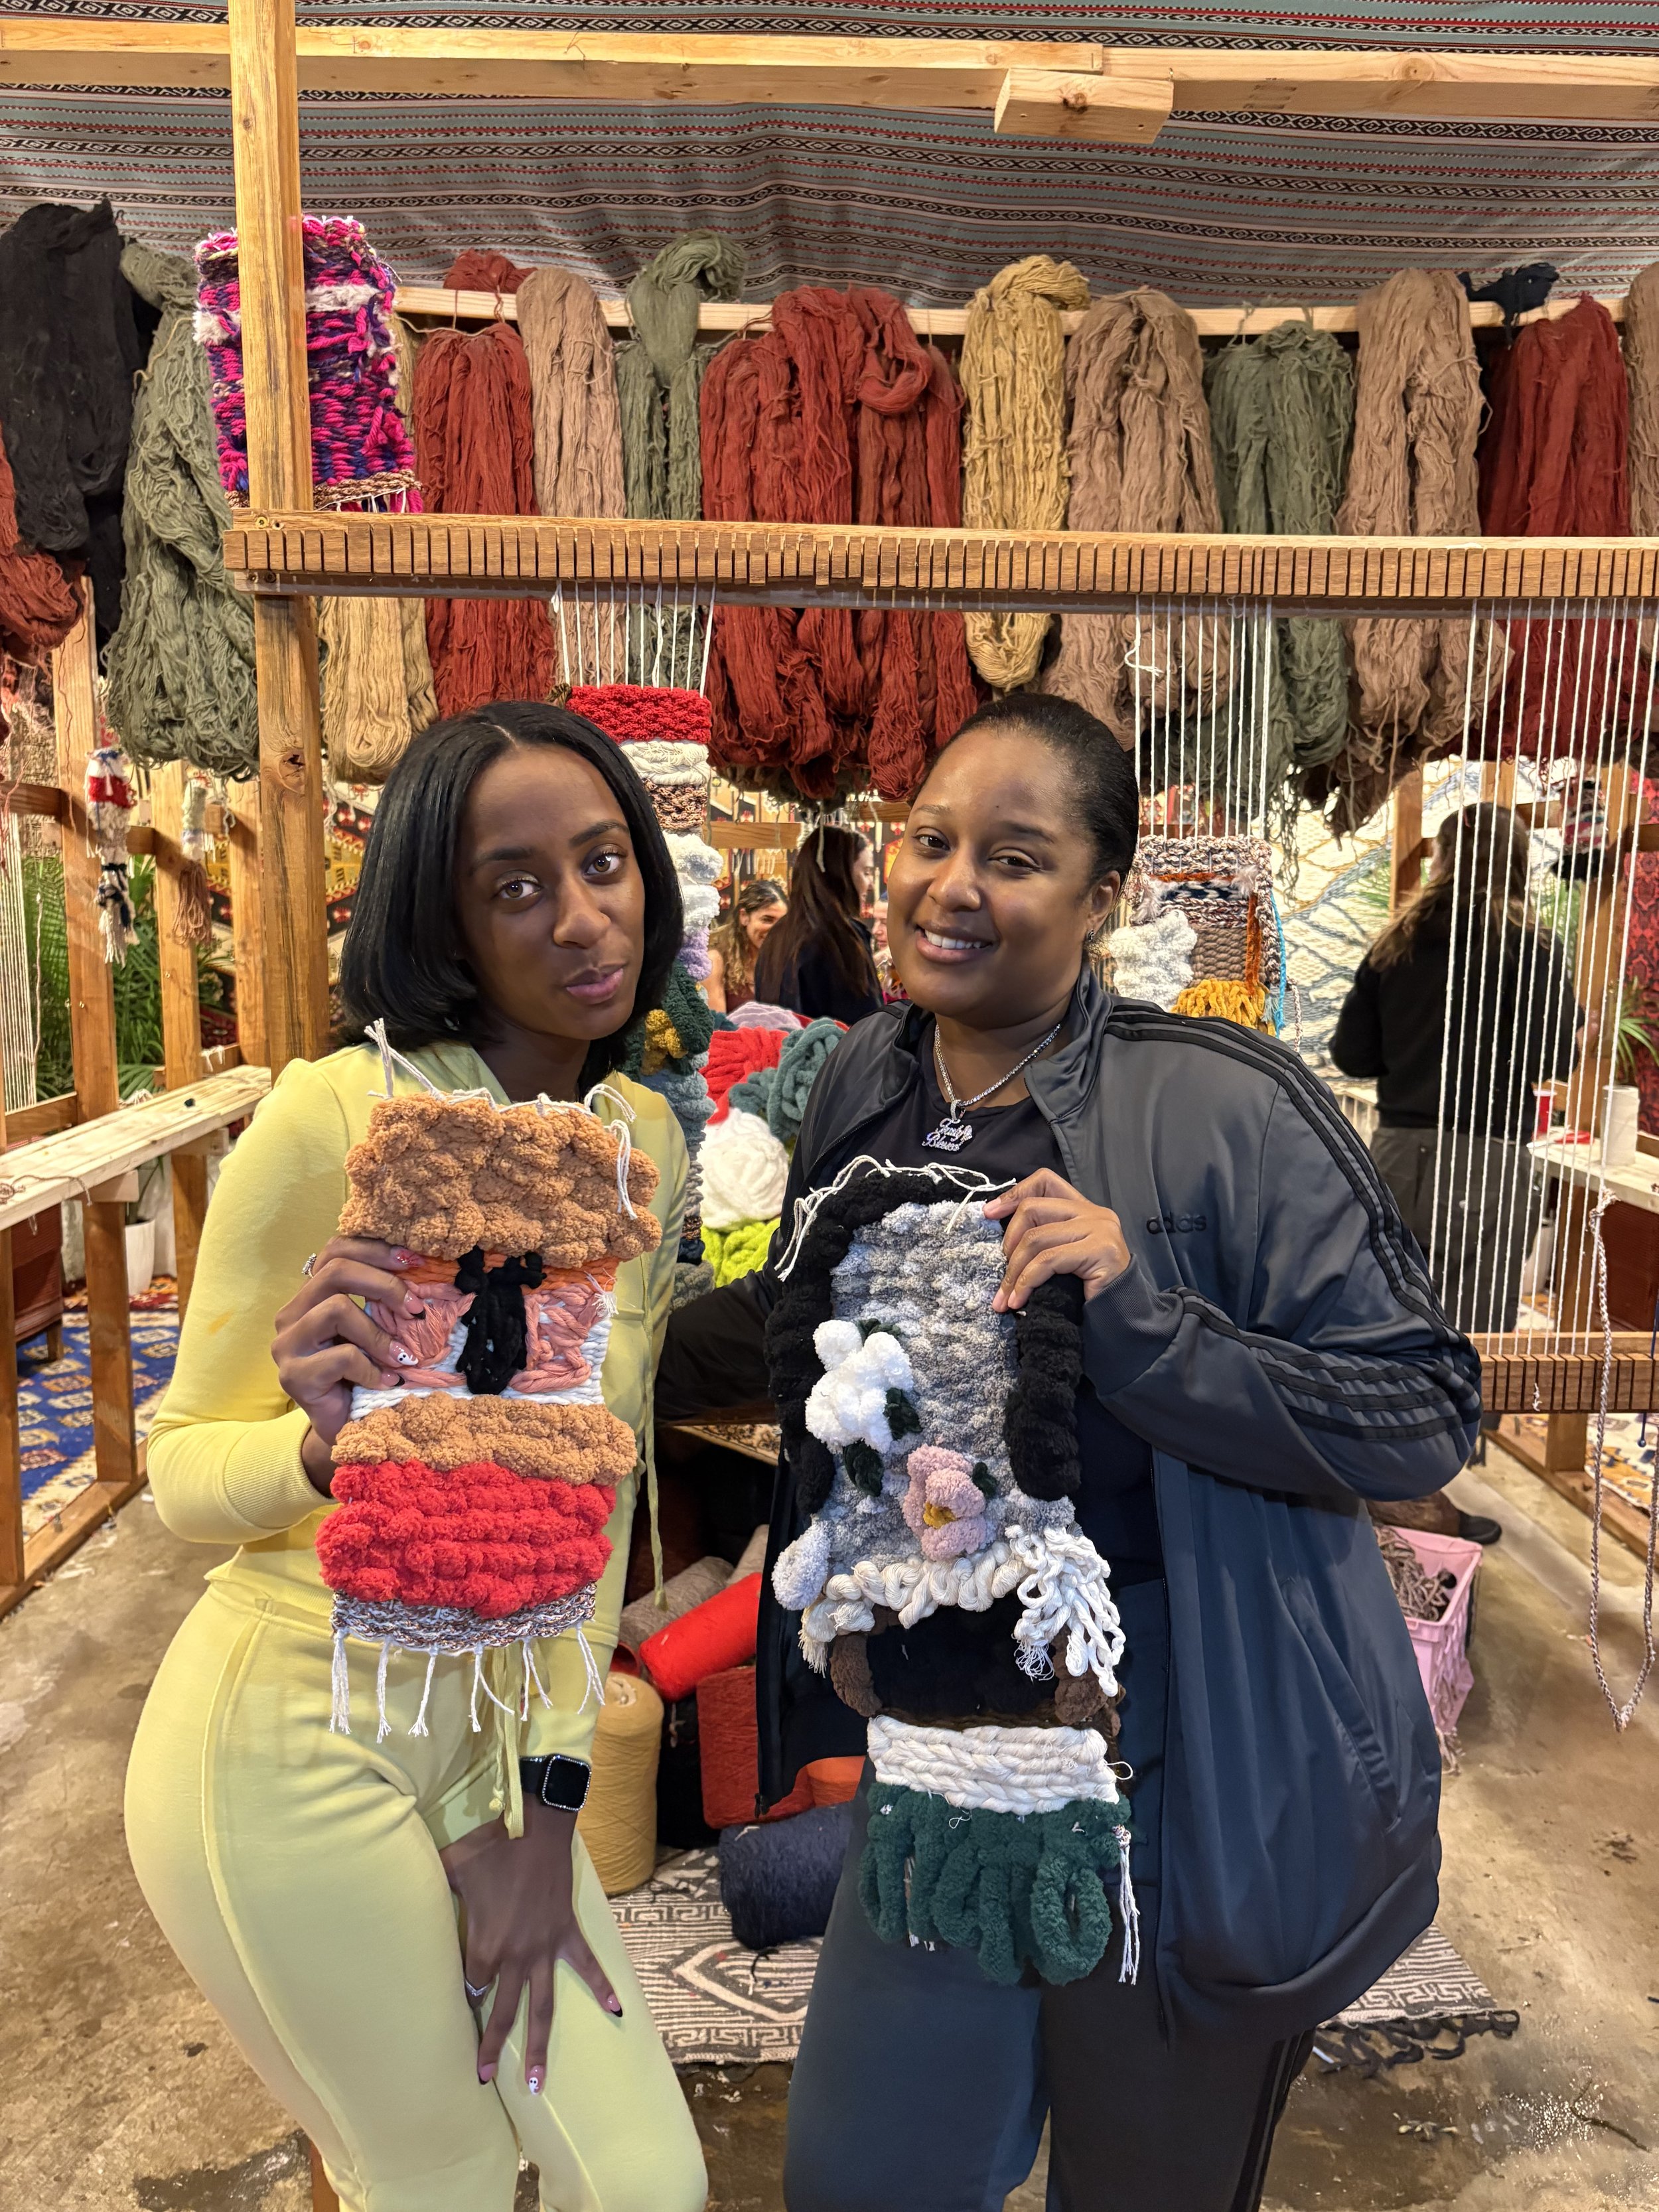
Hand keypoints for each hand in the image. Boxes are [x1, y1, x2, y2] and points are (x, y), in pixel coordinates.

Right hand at [271, 1236, 424, 1491]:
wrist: (346, 1429)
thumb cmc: (364, 1374)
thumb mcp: (376, 1330)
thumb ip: (383, 1302)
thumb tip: (425, 1270)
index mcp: (311, 1296)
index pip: (335, 1250)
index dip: (376, 1250)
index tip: (416, 1261)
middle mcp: (291, 1314)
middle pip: (335, 1271)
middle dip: (384, 1284)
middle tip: (415, 1309)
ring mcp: (287, 1345)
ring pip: (336, 1309)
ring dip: (379, 1334)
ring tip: (402, 1358)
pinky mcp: (293, 1376)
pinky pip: (341, 1356)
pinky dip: (372, 1368)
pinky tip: (386, 1382)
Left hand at [441, 1800, 621, 2092]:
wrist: (537, 1830)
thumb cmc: (492, 1848)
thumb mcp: (452, 1866)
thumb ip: (431, 1884)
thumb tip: (402, 1882)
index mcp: (487, 1945)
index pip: (473, 1986)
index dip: (467, 1997)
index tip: (463, 2006)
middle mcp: (516, 1956)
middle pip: (503, 2011)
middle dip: (493, 2047)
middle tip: (485, 2078)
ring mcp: (544, 1949)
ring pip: (542, 2006)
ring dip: (540, 2044)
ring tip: (539, 2082)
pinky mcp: (566, 1934)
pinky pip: (587, 1965)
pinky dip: (603, 1986)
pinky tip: (616, 2010)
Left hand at [984, 1170, 1131, 1312]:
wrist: (1121, 1315)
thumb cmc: (1088, 1289)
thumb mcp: (1063, 1256)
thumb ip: (1044, 1237)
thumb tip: (1000, 1233)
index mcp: (1084, 1208)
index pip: (1046, 1180)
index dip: (1014, 1193)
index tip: (989, 1213)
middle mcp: (1094, 1213)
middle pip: (1033, 1208)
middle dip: (1008, 1242)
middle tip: (1002, 1273)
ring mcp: (1099, 1229)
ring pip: (1036, 1238)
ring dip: (1014, 1272)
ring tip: (1005, 1298)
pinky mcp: (1100, 1250)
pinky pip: (1048, 1261)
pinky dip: (1027, 1282)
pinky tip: (1019, 1300)